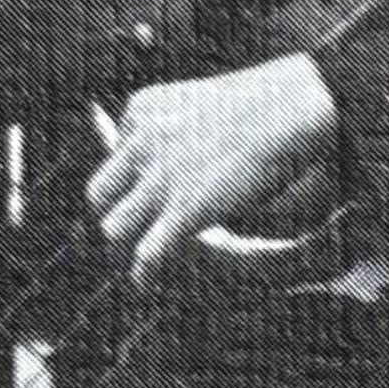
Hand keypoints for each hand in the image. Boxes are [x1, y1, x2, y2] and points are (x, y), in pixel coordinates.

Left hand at [93, 56, 343, 276]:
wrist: (290, 107)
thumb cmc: (264, 106)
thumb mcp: (203, 106)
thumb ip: (181, 136)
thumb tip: (172, 185)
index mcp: (141, 110)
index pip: (117, 153)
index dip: (135, 178)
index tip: (153, 191)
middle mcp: (142, 143)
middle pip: (99, 194)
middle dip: (112, 215)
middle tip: (130, 232)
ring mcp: (161, 178)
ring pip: (113, 227)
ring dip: (124, 249)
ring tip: (135, 263)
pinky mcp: (186, 209)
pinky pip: (148, 252)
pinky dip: (144, 273)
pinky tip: (147, 281)